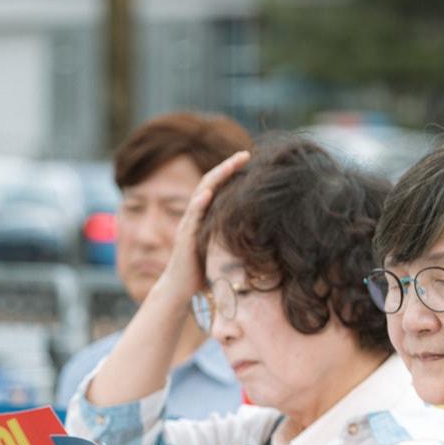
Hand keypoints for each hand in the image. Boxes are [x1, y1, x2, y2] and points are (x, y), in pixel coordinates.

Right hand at [150, 150, 250, 306]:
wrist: (180, 290)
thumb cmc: (204, 271)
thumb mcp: (223, 248)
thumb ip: (234, 236)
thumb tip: (262, 232)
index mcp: (205, 216)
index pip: (219, 186)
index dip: (233, 172)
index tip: (250, 159)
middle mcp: (195, 215)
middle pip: (210, 183)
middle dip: (227, 167)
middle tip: (245, 154)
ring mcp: (188, 225)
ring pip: (200, 195)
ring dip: (215, 179)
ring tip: (229, 165)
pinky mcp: (184, 239)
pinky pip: (190, 218)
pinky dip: (198, 204)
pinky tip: (207, 194)